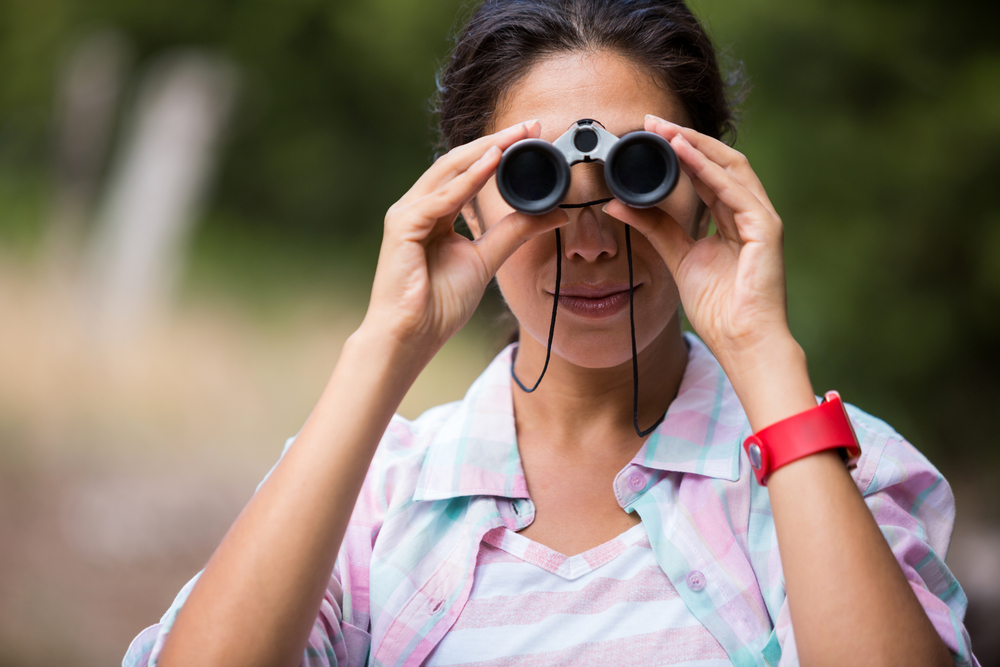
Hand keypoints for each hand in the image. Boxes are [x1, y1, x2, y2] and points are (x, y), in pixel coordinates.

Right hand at [362, 120, 568, 357]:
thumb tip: (555, 214)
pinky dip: (468, 180)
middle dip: (495, 141)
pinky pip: (440, 198)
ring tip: (515, 137)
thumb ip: (515, 232)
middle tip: (530, 126)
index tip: (532, 136)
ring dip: (484, 151)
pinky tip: (492, 163)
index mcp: (434, 212)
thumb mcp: (487, 259)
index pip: (468, 171)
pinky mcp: (402, 227)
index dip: (499, 151)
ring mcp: (406, 214)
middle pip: (458, 163)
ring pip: (448, 171)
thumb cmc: (438, 304)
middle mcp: (418, 207)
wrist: (411, 336)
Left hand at [604, 115, 791, 370]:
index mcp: (733, 219)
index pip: (708, 173)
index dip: (680, 151)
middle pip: (720, 162)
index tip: (649, 134)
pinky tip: (685, 154)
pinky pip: (735, 191)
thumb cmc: (719, 308)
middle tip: (652, 122)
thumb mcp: (677, 257)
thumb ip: (654, 228)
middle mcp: (751, 213)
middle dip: (686, 139)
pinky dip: (708, 170)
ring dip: (695, 146)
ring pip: (730, 168)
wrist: (742, 340)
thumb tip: (618, 205)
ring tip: (665, 130)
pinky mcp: (766, 229)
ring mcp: (762, 219)